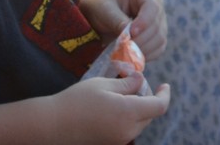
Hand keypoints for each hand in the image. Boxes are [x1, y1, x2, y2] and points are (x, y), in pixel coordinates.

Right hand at [49, 74, 169, 144]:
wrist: (54, 125)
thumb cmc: (77, 100)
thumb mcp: (101, 84)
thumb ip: (125, 83)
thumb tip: (141, 80)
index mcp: (128, 112)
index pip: (159, 106)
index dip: (165, 95)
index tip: (165, 85)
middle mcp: (128, 130)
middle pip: (149, 115)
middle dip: (147, 99)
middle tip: (132, 82)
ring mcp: (120, 140)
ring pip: (139, 123)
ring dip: (137, 108)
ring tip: (119, 93)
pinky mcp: (112, 144)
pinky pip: (128, 130)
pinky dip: (127, 118)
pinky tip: (111, 107)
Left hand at [79, 0, 167, 60]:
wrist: (98, 16)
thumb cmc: (100, 6)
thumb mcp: (105, 10)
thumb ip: (118, 21)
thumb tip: (130, 37)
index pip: (152, 6)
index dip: (144, 22)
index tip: (131, 33)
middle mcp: (155, 4)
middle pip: (157, 25)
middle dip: (141, 39)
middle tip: (125, 49)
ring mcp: (158, 21)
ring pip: (160, 39)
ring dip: (144, 49)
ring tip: (126, 54)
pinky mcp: (157, 36)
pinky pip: (158, 48)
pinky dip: (147, 55)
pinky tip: (133, 57)